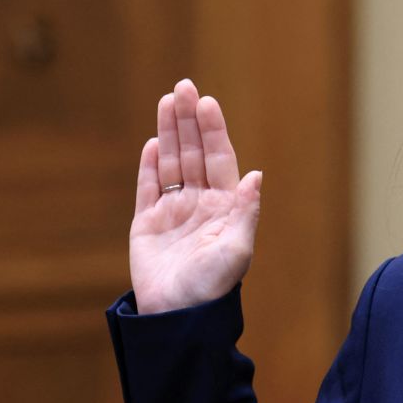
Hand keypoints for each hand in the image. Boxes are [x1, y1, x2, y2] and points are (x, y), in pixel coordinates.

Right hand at [129, 79, 261, 313]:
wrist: (178, 316)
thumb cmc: (213, 287)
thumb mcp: (237, 249)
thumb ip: (245, 210)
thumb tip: (257, 174)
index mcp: (224, 207)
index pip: (219, 159)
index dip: (213, 130)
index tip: (207, 102)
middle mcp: (199, 203)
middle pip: (192, 153)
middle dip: (188, 120)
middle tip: (183, 86)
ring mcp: (172, 212)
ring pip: (170, 163)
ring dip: (169, 132)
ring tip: (167, 100)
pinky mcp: (146, 224)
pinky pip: (147, 188)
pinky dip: (149, 165)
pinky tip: (153, 142)